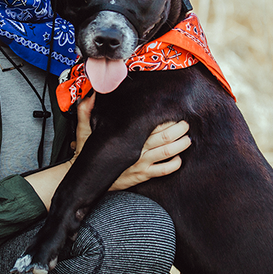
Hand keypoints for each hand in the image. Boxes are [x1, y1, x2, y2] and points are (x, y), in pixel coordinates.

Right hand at [74, 94, 190, 190]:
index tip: (172, 110)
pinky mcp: (143, 176)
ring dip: (181, 145)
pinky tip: (178, 159)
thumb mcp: (85, 131)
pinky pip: (163, 170)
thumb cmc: (88, 152)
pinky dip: (174, 164)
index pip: (151, 123)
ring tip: (187, 139)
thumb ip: (86, 111)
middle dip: (179, 129)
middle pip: (165, 136)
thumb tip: (90, 95)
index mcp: (127, 135)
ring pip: (168, 152)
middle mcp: (137, 148)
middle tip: (185, 123)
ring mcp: (141, 163)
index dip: (165, 117)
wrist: (88, 179)